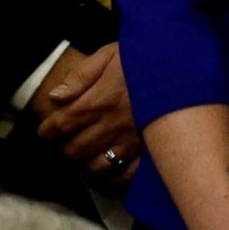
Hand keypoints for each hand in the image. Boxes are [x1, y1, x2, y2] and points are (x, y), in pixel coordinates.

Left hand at [35, 43, 139, 181]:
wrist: (185, 68)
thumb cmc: (146, 57)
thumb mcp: (111, 54)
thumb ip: (81, 76)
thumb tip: (55, 97)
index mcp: (99, 101)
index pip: (61, 124)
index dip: (46, 132)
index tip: (44, 132)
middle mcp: (112, 125)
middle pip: (75, 149)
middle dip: (61, 149)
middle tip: (60, 144)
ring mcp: (132, 142)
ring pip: (97, 166)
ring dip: (84, 162)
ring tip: (83, 154)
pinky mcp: (149, 151)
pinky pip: (126, 174)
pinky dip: (113, 175)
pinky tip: (109, 165)